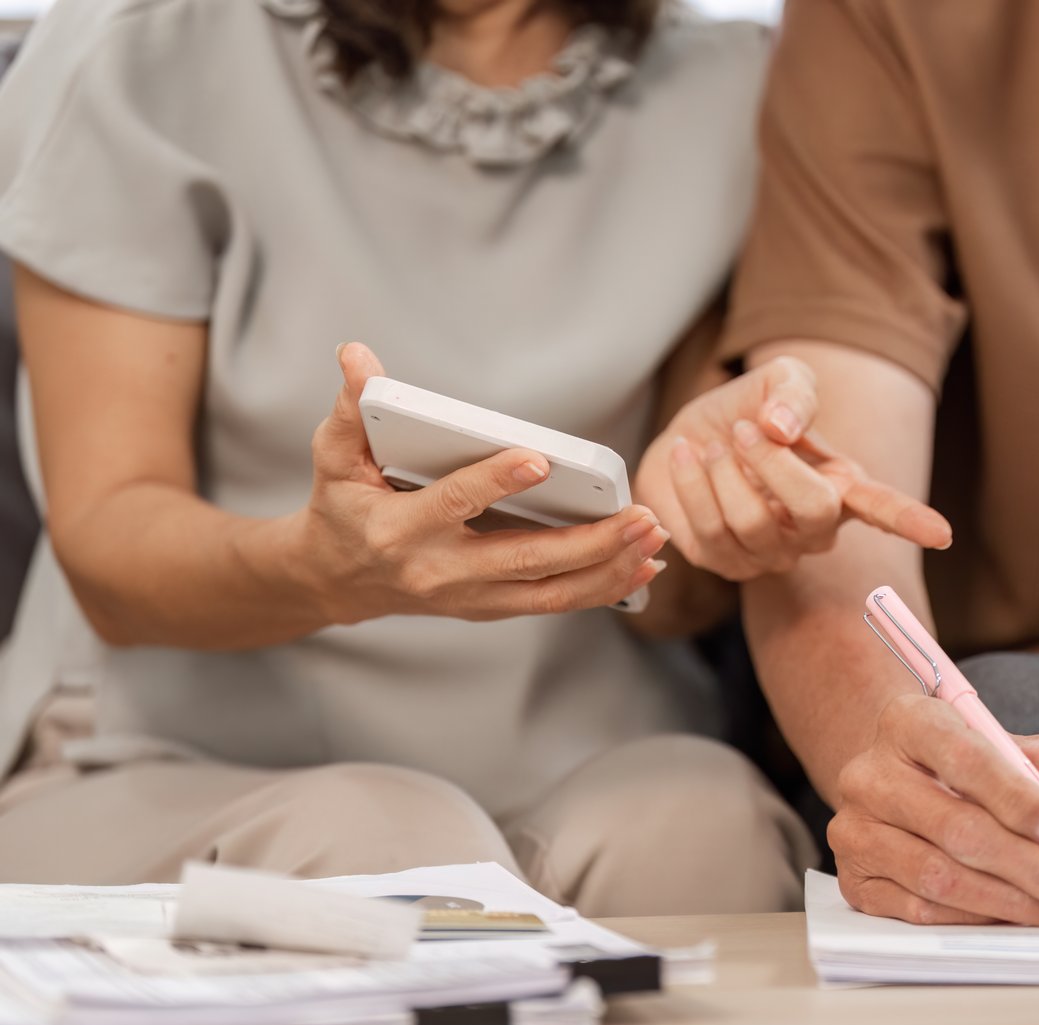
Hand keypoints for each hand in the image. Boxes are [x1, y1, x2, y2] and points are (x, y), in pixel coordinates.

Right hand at [295, 343, 666, 623]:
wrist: (335, 580)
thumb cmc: (342, 508)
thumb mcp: (335, 457)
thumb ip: (351, 408)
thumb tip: (356, 354)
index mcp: (399, 531)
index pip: (454, 504)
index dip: (496, 482)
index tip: (540, 460)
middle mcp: (440, 572)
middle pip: (524, 561)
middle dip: (589, 542)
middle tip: (639, 515)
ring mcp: (470, 596)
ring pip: (550, 592)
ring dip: (609, 567)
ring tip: (653, 536)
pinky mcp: (492, 606)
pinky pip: (555, 602)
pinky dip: (603, 588)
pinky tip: (643, 566)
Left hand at [636, 356, 952, 580]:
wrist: (688, 437)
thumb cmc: (747, 414)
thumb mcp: (777, 381)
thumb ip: (791, 392)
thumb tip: (780, 427)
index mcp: (843, 486)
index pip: (882, 508)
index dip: (910, 520)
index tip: (941, 534)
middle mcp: (814, 530)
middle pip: (813, 509)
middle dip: (771, 462)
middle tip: (745, 428)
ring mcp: (770, 553)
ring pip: (749, 520)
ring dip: (721, 470)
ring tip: (712, 446)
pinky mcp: (724, 562)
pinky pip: (706, 530)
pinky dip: (690, 483)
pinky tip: (690, 459)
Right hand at [829, 694, 1038, 925]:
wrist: (917, 787)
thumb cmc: (984, 771)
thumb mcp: (1037, 751)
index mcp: (910, 721)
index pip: (966, 758)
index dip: (1020, 801)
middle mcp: (869, 774)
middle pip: (955, 827)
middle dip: (1031, 867)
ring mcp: (854, 829)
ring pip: (937, 876)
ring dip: (1010, 901)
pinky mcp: (854, 879)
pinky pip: (919, 911)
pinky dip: (976, 920)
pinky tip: (1015, 917)